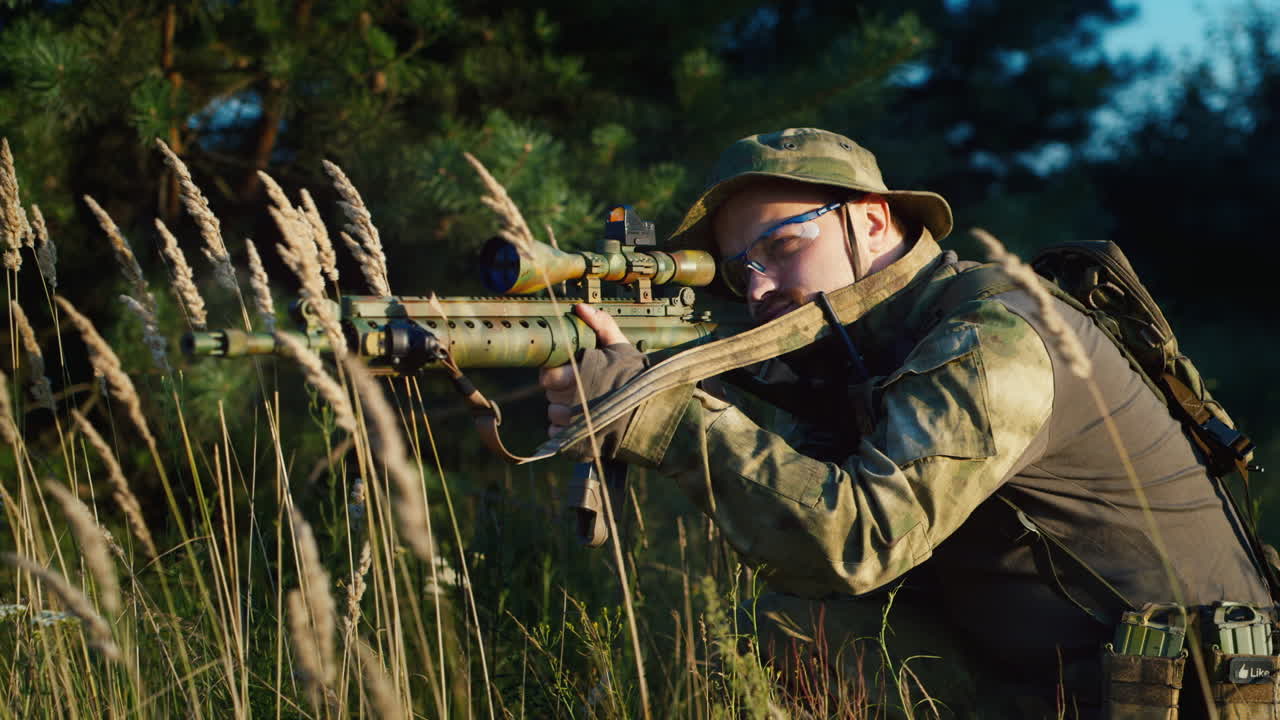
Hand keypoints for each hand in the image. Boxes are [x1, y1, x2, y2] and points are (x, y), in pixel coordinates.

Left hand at [540, 303, 647, 457]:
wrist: (654, 416)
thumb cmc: (636, 378)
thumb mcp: (621, 348)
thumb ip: (601, 325)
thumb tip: (580, 308)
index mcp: (582, 376)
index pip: (547, 376)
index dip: (554, 372)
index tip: (567, 370)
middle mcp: (576, 401)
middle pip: (550, 395)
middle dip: (561, 390)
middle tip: (580, 386)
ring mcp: (577, 425)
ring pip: (553, 415)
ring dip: (562, 411)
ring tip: (584, 405)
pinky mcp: (579, 443)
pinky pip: (557, 435)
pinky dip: (565, 431)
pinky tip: (582, 422)